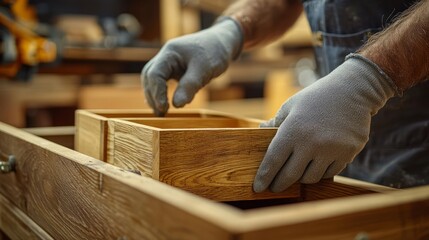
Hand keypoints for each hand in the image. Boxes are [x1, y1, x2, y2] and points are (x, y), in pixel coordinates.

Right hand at [141, 19, 241, 115]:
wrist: (222, 41)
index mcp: (170, 52)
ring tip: (161, 112)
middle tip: (161, 113)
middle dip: (153, 95)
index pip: (154, 74)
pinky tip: (164, 104)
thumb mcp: (204, 69)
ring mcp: (168, 61)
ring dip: (154, 95)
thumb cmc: (214, 51)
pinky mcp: (174, 67)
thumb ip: (190, 86)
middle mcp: (166, 56)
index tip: (165, 109)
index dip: (157, 93)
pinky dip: (160, 91)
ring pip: (153, 78)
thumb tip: (176, 105)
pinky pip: (161, 80)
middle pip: (149, 76)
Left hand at [254, 55, 397, 191]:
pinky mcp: (347, 154)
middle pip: (290, 175)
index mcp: (293, 130)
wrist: (353, 90)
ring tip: (298, 171)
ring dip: (301, 177)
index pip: (273, 161)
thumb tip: (260, 129)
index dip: (264, 176)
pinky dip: (321, 172)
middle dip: (279, 184)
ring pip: (310, 178)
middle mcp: (311, 143)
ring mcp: (331, 150)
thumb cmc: (317, 97)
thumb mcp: (292, 105)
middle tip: (274, 187)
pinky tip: (317, 165)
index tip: (258, 187)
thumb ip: (276, 121)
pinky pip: (329, 173)